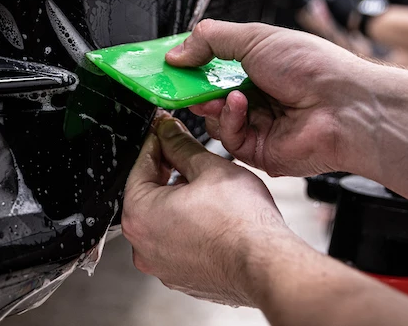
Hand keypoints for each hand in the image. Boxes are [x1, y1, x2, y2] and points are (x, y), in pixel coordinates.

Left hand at [122, 117, 298, 305]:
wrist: (268, 265)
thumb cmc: (241, 223)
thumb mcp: (208, 167)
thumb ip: (180, 145)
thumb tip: (168, 132)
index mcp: (139, 214)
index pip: (140, 165)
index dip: (156, 142)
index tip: (165, 130)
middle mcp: (142, 245)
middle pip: (148, 194)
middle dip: (167, 170)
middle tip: (186, 152)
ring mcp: (160, 265)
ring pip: (162, 219)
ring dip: (177, 199)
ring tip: (204, 185)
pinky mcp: (180, 277)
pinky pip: (175, 242)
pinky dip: (187, 225)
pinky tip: (209, 214)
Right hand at [167, 20, 374, 177]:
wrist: (344, 106)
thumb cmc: (313, 68)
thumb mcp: (254, 38)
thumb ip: (210, 40)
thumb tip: (177, 51)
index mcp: (259, 66)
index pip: (213, 65)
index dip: (191, 65)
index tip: (171, 63)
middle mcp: (258, 96)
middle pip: (209, 94)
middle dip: (195, 88)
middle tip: (182, 82)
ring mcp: (258, 125)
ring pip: (215, 119)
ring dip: (214, 104)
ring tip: (224, 94)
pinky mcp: (259, 152)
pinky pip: (229, 139)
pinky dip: (229, 121)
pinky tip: (240, 107)